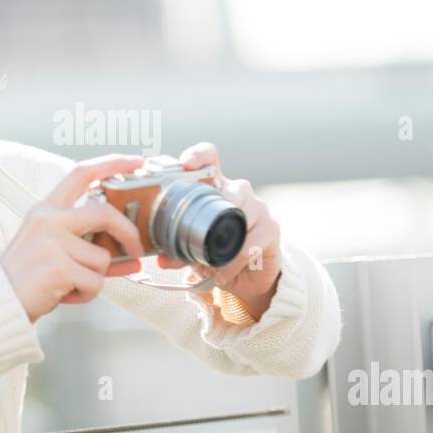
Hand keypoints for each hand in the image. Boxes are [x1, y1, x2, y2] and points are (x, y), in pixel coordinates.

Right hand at [0, 154, 146, 323]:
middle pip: (104, 212)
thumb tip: (130, 252)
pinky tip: (67, 294)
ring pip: (103, 258)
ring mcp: (53, 242)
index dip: (111, 164)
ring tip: (71, 282)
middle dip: (128, 232)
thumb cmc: (28, 275)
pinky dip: (87, 294)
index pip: (82, 173)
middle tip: (136, 248)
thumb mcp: (53, 248)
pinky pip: (95, 282)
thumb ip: (86, 241)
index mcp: (46, 209)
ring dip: (95, 276)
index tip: (135, 162)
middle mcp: (48, 219)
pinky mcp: (59, 267)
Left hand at [155, 143, 282, 316]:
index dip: (199, 155)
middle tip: (196, 241)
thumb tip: (162, 259)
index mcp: (215, 188)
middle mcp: (238, 192)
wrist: (248, 276)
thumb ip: (177, 251)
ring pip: (241, 217)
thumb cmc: (218, 253)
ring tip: (209, 267)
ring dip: (222, 248)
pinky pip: (250, 243)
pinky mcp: (271, 228)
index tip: (186, 164)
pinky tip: (223, 273)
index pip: (210, 158)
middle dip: (212, 216)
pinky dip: (233, 262)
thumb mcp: (193, 250)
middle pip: (230, 189)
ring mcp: (258, 208)